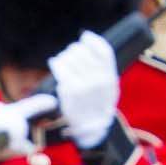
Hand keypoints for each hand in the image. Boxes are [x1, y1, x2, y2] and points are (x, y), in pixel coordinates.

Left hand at [47, 30, 120, 148]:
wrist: (91, 127)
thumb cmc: (99, 104)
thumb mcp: (110, 86)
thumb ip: (104, 66)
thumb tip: (88, 38)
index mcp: (110, 77)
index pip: (103, 50)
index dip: (92, 40)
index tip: (84, 36)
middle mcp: (99, 79)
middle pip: (83, 51)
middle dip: (74, 49)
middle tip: (70, 53)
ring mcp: (84, 84)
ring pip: (70, 57)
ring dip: (64, 56)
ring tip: (62, 60)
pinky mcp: (69, 89)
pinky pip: (60, 67)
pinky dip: (56, 63)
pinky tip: (55, 63)